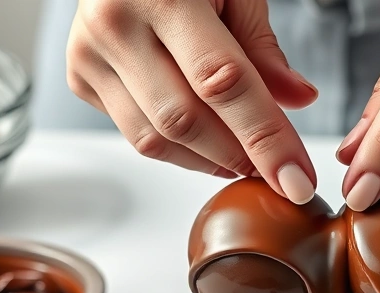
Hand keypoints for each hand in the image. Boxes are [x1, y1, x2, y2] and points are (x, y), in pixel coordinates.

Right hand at [67, 0, 319, 202]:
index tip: (296, 179)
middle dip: (240, 157)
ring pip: (156, 140)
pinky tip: (207, 136)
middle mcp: (114, 25)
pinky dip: (180, 148)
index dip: (265, 137)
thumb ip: (262, 47)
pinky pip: (137, 135)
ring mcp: (89, 55)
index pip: (222, 83)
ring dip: (210, 160)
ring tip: (245, 156)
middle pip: (185, 122)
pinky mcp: (80, 79)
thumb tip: (299, 101)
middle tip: (281, 173)